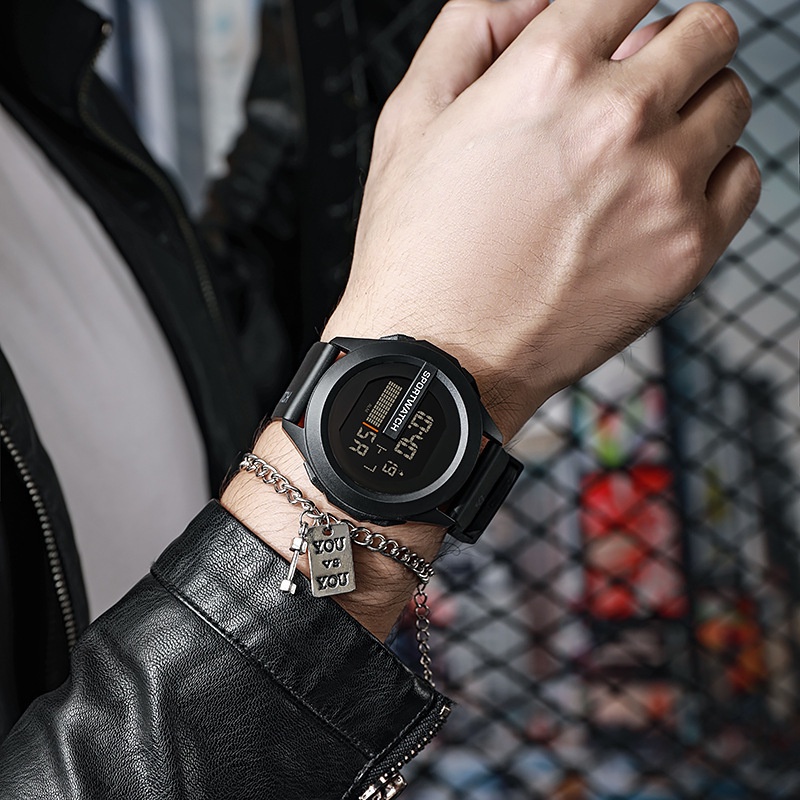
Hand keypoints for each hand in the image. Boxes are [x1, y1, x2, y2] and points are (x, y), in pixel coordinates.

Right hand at [324, 0, 760, 440]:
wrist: (439, 359)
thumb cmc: (419, 253)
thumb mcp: (411, 117)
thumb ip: (474, 26)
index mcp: (546, 74)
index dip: (620, 10)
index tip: (616, 34)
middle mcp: (617, 120)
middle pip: (706, 31)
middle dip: (671, 47)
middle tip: (637, 86)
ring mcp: (662, 188)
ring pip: (731, 99)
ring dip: (694, 109)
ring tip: (641, 152)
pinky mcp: (687, 252)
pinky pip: (743, 176)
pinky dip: (712, 174)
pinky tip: (661, 197)